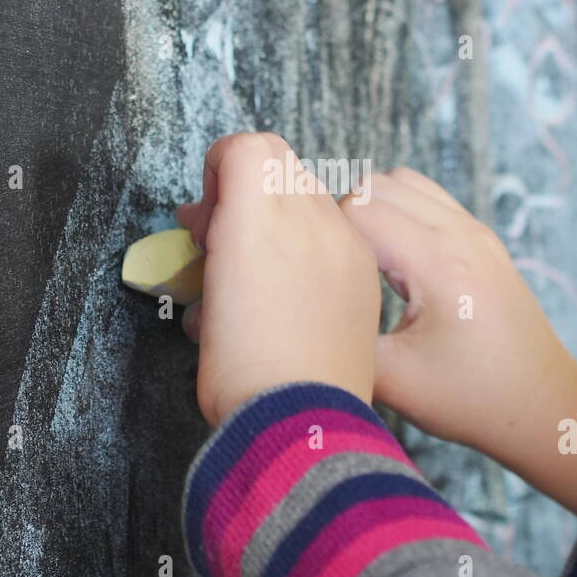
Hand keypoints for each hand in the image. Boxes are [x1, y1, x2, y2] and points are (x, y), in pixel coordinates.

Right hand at [176, 133, 380, 427]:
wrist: (304, 428)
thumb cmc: (243, 371)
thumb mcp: (208, 300)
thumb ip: (211, 244)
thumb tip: (209, 221)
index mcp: (267, 220)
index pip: (247, 148)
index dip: (219, 171)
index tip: (208, 218)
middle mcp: (317, 220)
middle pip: (282, 163)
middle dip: (248, 190)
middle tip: (224, 241)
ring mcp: (351, 246)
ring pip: (315, 192)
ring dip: (283, 210)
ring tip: (262, 261)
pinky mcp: (368, 276)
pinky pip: (342, 229)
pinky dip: (314, 239)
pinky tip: (294, 288)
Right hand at [340, 168, 576, 516]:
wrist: (542, 406)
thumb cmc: (473, 400)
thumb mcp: (393, 382)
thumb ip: (339, 342)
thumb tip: (291, 319)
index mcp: (440, 265)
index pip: (357, 208)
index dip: (327, 238)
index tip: (320, 276)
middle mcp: (461, 235)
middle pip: (376, 184)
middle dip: (344, 218)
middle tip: (336, 269)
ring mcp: (476, 231)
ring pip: (403, 181)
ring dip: (374, 211)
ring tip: (364, 264)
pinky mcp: (482, 238)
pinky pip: (428, 197)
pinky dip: (401, 214)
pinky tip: (394, 265)